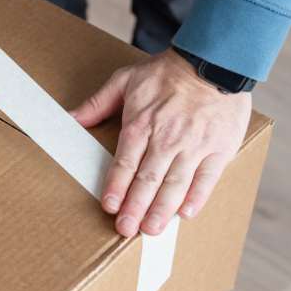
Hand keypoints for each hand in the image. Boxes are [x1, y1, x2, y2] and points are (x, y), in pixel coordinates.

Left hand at [70, 50, 251, 237]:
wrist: (213, 61)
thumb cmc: (166, 73)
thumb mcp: (124, 80)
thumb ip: (97, 103)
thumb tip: (70, 118)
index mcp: (141, 124)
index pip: (125, 163)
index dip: (116, 187)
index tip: (109, 207)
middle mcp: (167, 138)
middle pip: (148, 179)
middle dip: (136, 207)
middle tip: (126, 230)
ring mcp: (195, 145)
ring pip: (176, 184)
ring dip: (162, 210)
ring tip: (151, 230)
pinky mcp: (220, 148)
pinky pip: (207, 179)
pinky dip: (196, 198)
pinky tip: (185, 214)